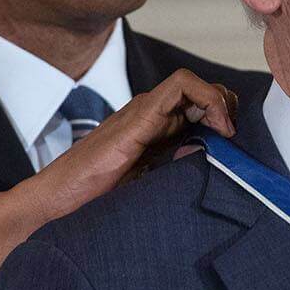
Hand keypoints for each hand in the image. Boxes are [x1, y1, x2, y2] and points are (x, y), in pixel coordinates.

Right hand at [0, 71, 236, 289]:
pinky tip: (217, 127)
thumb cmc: (92, 202)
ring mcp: (139, 114)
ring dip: (219, 100)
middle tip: (235, 135)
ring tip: (229, 130)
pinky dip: (206, 98)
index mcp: (149, 130)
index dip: (220, 113)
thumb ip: (172, 168)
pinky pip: (179, 89)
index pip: (194, 104)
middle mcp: (146, 115)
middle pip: (196, 91)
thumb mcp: (145, 185)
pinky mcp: (136, 120)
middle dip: (225, 105)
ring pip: (190, 84)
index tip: (234, 142)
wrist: (53, 205)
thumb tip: (208, 155)